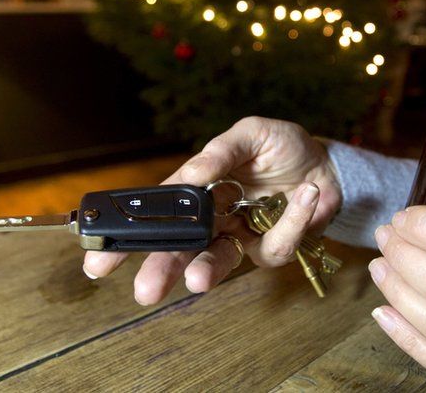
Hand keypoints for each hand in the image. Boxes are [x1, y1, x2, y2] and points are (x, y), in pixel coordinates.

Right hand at [82, 116, 341, 304]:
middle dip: (160, 269)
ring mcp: (241, 235)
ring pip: (216, 261)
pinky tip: (305, 193)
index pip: (156, 213)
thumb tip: (191, 174)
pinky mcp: (272, 246)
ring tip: (196, 281)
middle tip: (144, 290)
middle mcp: (213, 217)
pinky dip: (292, 220)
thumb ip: (221, 152)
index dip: (126, 237)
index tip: (98, 260)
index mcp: (197, 189)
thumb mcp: (251, 134)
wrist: (328, 164)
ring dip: (206, 271)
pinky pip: (273, 246)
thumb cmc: (281, 146)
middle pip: (179, 249)